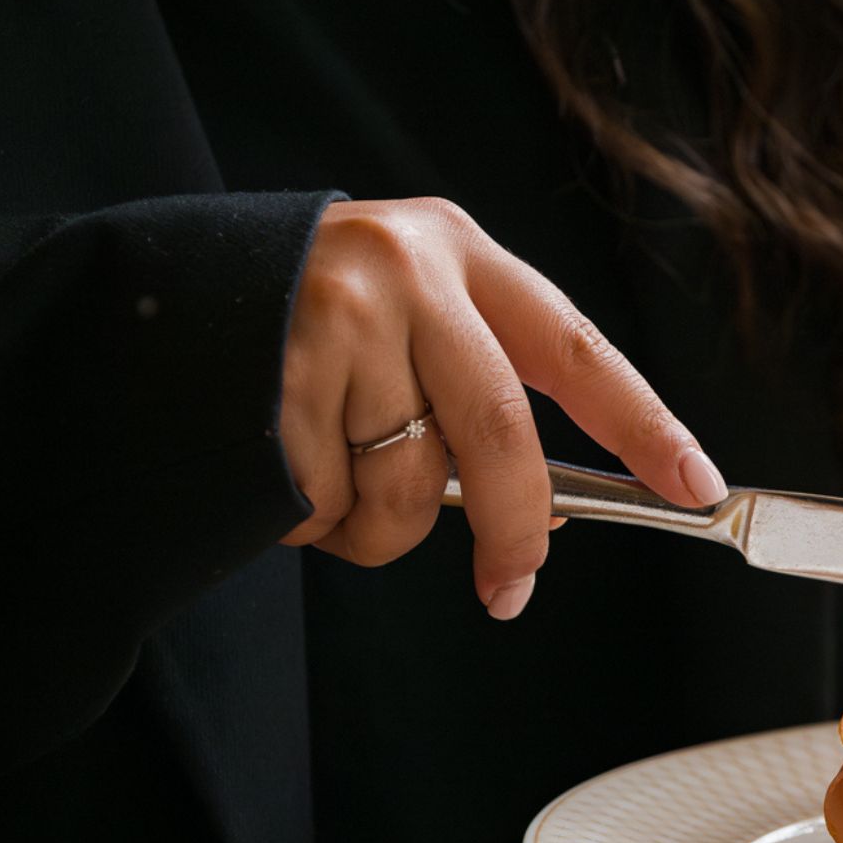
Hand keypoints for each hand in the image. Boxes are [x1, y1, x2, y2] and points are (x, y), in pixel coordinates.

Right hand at [279, 198, 724, 618]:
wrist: (145, 291)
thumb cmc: (300, 319)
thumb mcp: (402, 312)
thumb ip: (471, 385)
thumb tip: (540, 516)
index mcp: (457, 253)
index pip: (577, 351)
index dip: (645, 424)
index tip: (697, 485)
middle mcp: (405, 275)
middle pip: (499, 438)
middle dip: (513, 531)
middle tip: (510, 589)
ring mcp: (334, 322)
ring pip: (406, 486)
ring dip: (378, 527)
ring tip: (331, 484)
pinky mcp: (270, 379)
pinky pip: (326, 503)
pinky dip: (311, 520)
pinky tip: (278, 467)